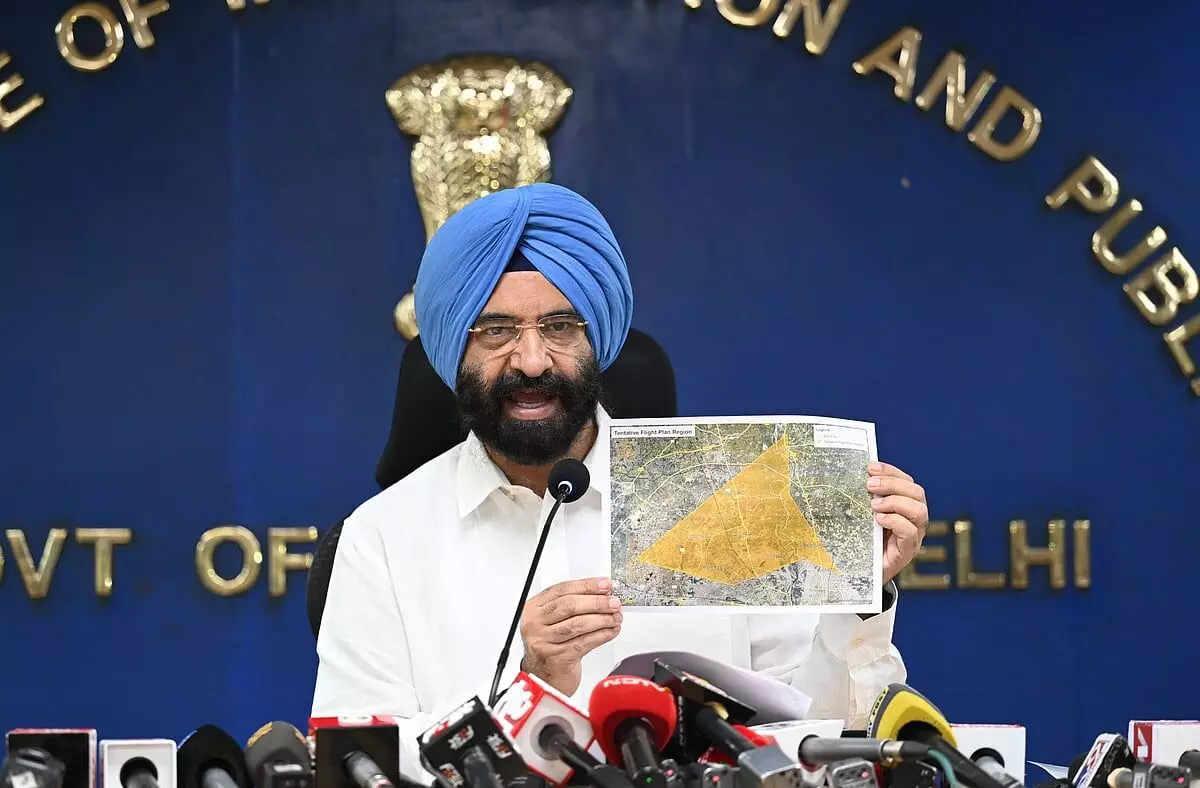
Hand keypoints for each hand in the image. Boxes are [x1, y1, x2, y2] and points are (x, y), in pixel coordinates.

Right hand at [519, 577, 622, 696]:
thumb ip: (573, 605)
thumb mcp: (555, 620)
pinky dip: (601, 635)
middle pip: (569, 606)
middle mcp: (535, 624)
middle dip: (596, 602)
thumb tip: (602, 593)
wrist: (544, 676)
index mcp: (534, 608)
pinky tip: (611, 631)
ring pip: (577, 624)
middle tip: (613, 602)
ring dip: (601, 619)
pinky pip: (583, 643)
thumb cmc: (552, 644)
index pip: (562, 590)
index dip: (586, 585)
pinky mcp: (556, 658)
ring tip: (615, 617)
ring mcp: (543, 642)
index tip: (605, 584)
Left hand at [868, 461, 928, 584]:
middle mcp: (913, 519)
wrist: (861, 574)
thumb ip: (864, 499)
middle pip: (917, 493)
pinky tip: (879, 520)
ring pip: (919, 511)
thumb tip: (854, 478)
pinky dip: (896, 522)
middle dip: (893, 484)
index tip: (871, 467)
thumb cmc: (862, 541)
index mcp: (904, 506)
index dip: (891, 471)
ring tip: (874, 505)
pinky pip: (910, 533)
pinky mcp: (907, 551)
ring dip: (896, 502)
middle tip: (870, 485)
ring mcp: (913, 536)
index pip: (907, 482)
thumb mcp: (862, 516)